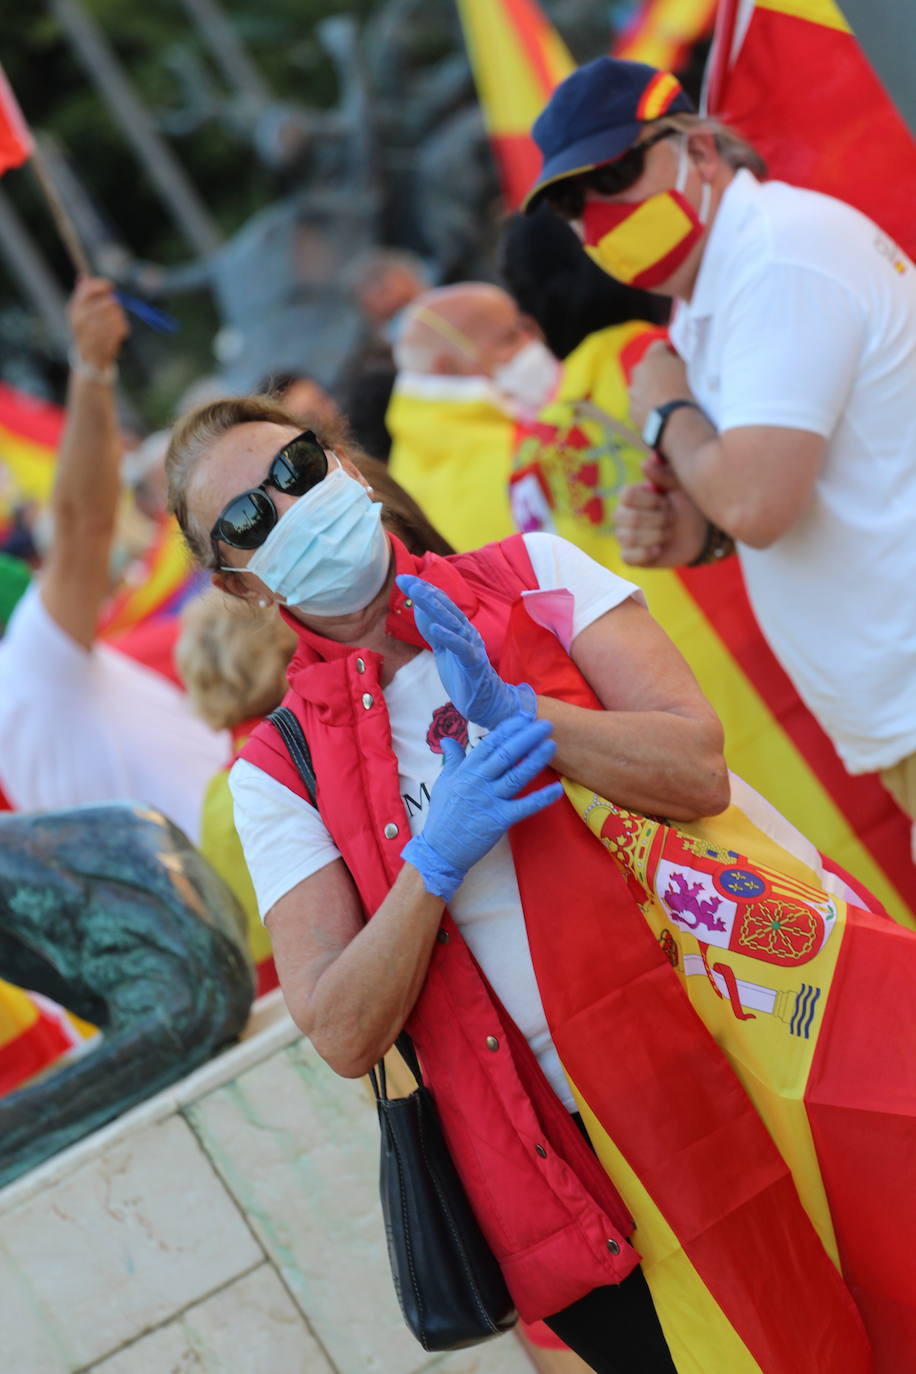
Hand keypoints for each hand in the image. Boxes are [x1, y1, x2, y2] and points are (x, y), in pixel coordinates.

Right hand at [68, 277, 128, 371]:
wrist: (88, 360)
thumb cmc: (86, 332)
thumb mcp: (79, 313)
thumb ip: (82, 295)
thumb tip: (83, 276)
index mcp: (74, 310)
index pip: (88, 289)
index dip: (102, 285)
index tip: (111, 286)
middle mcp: (80, 321)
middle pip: (107, 302)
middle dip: (115, 303)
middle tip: (116, 306)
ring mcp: (93, 334)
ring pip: (116, 315)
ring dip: (120, 316)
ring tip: (117, 320)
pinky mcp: (106, 344)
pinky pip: (122, 328)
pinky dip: (123, 327)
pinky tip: (119, 330)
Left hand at [397, 574, 535, 728]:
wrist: (487, 703)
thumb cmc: (464, 675)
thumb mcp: (444, 649)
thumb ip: (434, 630)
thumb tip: (420, 608)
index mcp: (460, 628)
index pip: (440, 604)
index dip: (422, 590)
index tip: (402, 578)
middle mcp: (467, 632)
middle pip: (445, 607)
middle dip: (424, 592)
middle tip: (405, 579)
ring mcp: (472, 646)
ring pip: (452, 622)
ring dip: (434, 607)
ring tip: (417, 594)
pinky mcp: (474, 664)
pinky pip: (461, 648)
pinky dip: (449, 637)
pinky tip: (435, 628)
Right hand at [401, 714, 562, 899]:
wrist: (440, 850)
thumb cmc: (443, 814)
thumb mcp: (444, 782)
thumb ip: (452, 759)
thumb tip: (449, 739)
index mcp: (466, 771)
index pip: (489, 744)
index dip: (508, 729)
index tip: (524, 716)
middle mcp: (478, 782)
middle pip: (505, 755)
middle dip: (526, 738)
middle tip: (545, 724)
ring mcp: (489, 801)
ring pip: (516, 776)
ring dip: (535, 760)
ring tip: (551, 745)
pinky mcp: (498, 820)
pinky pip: (524, 807)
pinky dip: (541, 798)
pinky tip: (557, 789)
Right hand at [615, 456, 707, 566]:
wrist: (699, 533)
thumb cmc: (686, 505)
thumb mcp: (679, 486)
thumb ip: (663, 475)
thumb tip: (645, 463)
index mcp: (630, 497)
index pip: (626, 495)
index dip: (650, 500)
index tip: (667, 502)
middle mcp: (622, 516)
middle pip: (630, 518)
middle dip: (658, 520)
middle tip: (672, 519)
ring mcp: (624, 537)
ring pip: (630, 538)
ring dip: (657, 535)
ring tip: (669, 533)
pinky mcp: (630, 556)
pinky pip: (628, 557)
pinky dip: (646, 553)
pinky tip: (659, 548)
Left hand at [627, 340, 690, 430]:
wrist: (675, 422)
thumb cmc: (686, 391)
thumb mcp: (688, 368)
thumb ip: (679, 359)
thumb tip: (676, 358)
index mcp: (653, 358)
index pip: (658, 345)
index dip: (668, 350)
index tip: (675, 357)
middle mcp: (638, 372)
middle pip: (646, 366)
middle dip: (656, 370)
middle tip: (671, 380)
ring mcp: (633, 392)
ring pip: (641, 386)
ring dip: (650, 389)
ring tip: (665, 399)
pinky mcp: (631, 410)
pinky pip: (639, 404)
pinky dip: (647, 405)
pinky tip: (659, 412)